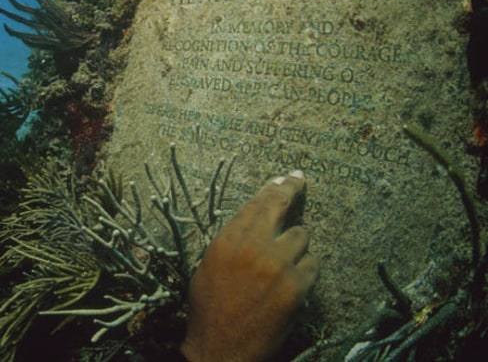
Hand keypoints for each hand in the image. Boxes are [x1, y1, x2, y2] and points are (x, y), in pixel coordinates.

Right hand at [181, 170, 317, 361]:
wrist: (221, 348)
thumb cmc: (209, 309)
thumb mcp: (210, 264)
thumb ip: (234, 239)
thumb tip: (256, 219)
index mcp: (229, 239)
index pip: (258, 202)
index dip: (275, 187)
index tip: (286, 177)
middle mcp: (254, 245)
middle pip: (283, 206)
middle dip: (293, 191)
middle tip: (300, 181)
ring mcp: (278, 265)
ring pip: (302, 236)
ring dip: (297, 246)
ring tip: (283, 264)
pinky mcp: (297, 287)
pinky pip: (312, 265)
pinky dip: (305, 271)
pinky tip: (292, 283)